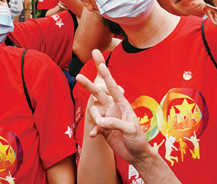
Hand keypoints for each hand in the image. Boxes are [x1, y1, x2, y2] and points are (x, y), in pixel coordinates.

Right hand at [76, 50, 149, 165]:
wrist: (136, 154)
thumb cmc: (138, 139)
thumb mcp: (130, 129)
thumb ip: (115, 123)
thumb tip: (99, 121)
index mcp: (123, 104)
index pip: (113, 87)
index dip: (106, 75)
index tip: (100, 63)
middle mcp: (114, 109)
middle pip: (99, 94)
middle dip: (89, 85)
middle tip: (78, 76)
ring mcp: (108, 119)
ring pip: (95, 113)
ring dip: (96, 119)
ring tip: (101, 128)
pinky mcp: (104, 130)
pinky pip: (95, 127)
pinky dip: (94, 131)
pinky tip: (94, 136)